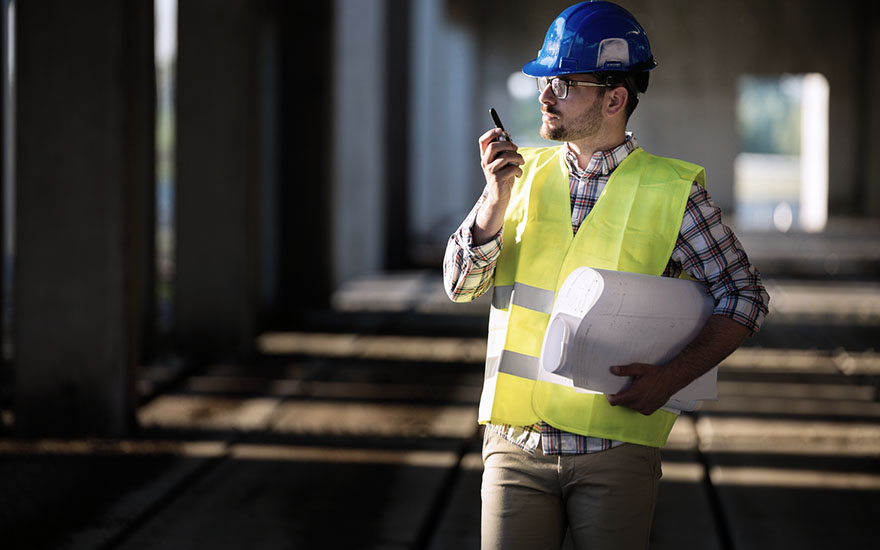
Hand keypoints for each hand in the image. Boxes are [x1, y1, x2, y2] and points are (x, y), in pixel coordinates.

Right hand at [472, 128, 524, 244]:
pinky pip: (511, 169)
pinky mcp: (497, 179)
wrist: (499, 197)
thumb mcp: (502, 162)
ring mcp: (490, 171)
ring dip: (518, 157)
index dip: (491, 133)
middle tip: (516, 148)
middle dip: (508, 144)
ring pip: (505, 157)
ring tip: (521, 162)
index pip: (483, 141)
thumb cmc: (503, 177)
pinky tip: (518, 174)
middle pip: (494, 146)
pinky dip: (519, 170)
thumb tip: (509, 136)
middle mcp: (485, 163)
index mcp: (485, 156)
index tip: (501, 130)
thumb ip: (504, 151)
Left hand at [606, 363, 678, 415]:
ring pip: (629, 406)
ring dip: (628, 400)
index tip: (609, 392)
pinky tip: (641, 395)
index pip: (615, 401)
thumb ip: (625, 370)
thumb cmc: (656, 374)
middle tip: (623, 388)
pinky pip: (637, 409)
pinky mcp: (649, 411)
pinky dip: (636, 404)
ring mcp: (644, 409)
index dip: (610, 397)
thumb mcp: (639, 369)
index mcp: (634, 394)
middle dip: (619, 397)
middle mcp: (638, 404)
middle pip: (621, 403)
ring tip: (634, 390)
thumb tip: (613, 370)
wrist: (671, 380)